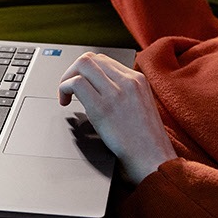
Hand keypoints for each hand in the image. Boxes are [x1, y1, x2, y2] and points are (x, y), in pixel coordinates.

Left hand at [58, 52, 177, 184]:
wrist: (153, 159)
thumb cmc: (147, 142)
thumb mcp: (142, 107)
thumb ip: (125, 95)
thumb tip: (101, 90)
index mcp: (138, 80)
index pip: (105, 60)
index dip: (87, 72)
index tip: (82, 85)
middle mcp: (127, 81)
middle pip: (91, 58)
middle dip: (74, 71)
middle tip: (68, 89)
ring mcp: (115, 92)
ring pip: (82, 64)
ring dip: (67, 78)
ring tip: (65, 95)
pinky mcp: (102, 107)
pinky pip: (76, 83)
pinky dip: (64, 89)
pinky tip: (65, 103)